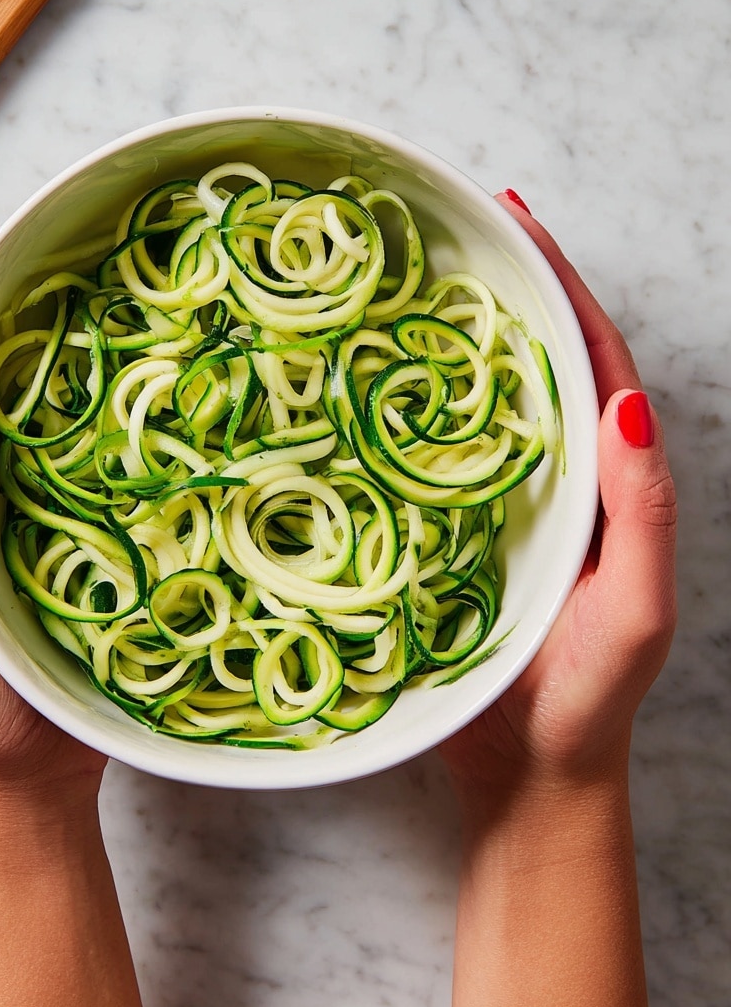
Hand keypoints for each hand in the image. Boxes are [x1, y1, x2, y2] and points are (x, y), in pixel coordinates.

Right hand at [440, 192, 677, 799]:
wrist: (525, 779)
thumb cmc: (586, 703)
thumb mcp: (633, 611)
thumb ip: (641, 515)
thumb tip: (628, 401)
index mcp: (602, 484)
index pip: (590, 362)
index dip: (561, 288)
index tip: (522, 226)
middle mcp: (551, 480)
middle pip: (531, 364)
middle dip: (504, 291)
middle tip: (457, 227)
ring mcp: (495, 506)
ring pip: (475, 403)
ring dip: (449, 339)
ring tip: (407, 281)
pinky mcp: (444, 536)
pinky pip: (425, 458)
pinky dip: (402, 411)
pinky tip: (365, 383)